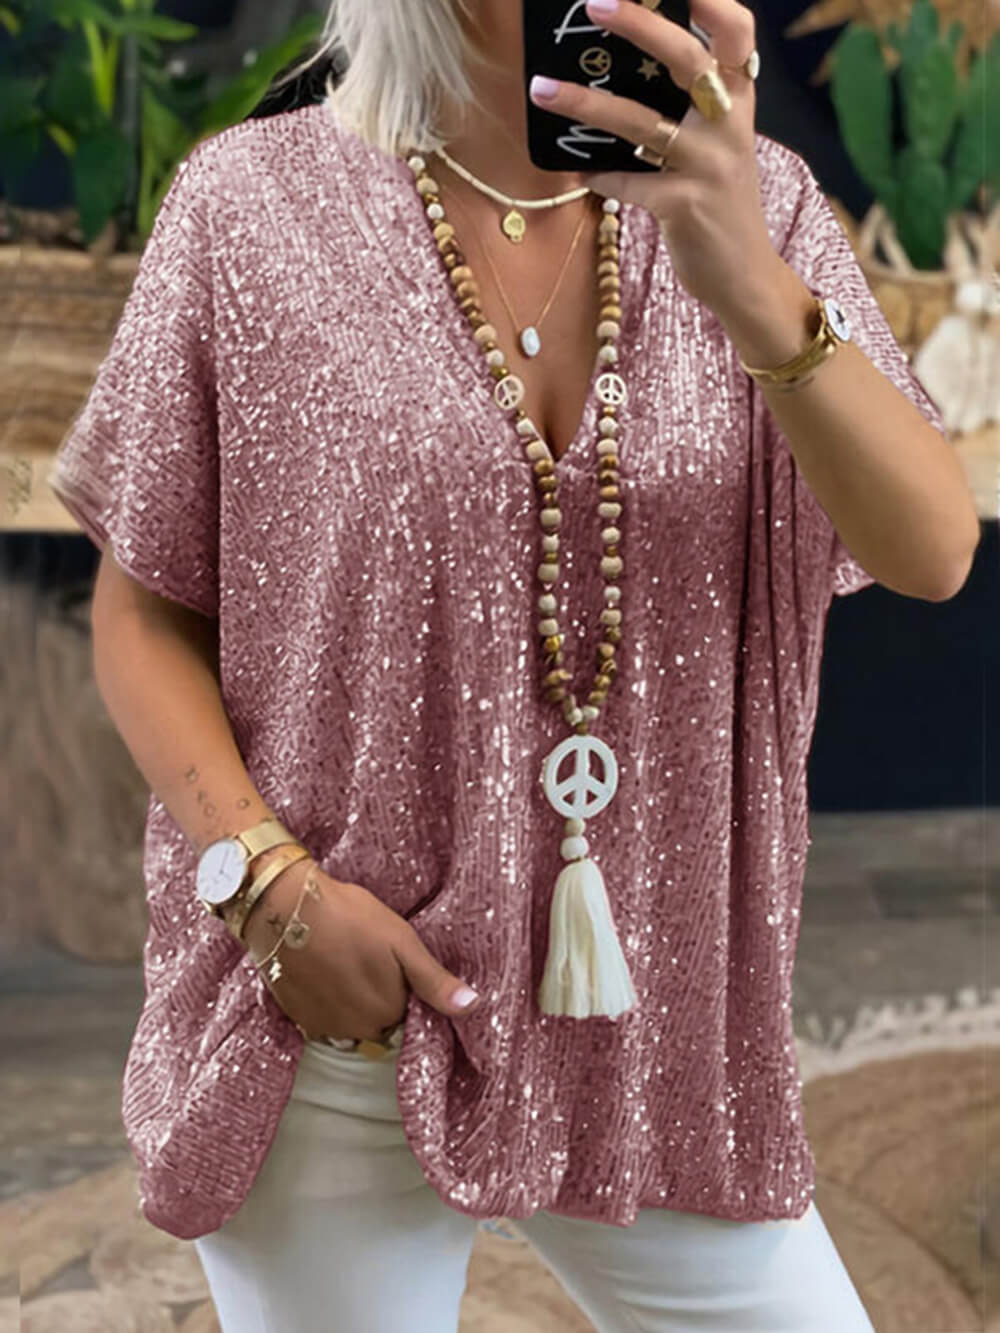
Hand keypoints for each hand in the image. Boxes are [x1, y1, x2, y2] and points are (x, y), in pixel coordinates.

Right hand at [240, 859, 481, 1042]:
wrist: (286, 909)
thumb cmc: (351, 917)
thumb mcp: (402, 941)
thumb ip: (434, 981)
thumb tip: (472, 1007)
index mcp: (389, 1012)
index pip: (408, 1013)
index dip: (404, 987)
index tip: (394, 964)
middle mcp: (359, 1031)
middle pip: (381, 1021)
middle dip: (380, 997)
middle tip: (369, 958)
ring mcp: (326, 1028)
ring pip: (353, 1022)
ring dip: (354, 1002)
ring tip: (345, 961)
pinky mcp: (299, 1019)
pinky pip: (325, 1020)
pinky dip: (328, 1001)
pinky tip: (324, 971)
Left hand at [528, 0, 780, 321]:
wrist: (744, 275)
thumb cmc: (720, 201)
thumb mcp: (720, 144)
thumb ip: (690, 105)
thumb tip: (626, 66)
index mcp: (740, 101)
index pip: (736, 35)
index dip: (715, 1)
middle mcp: (730, 127)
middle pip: (690, 61)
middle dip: (641, 27)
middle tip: (594, 4)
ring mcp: (709, 167)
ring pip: (641, 124)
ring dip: (586, 104)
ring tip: (541, 88)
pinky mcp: (684, 208)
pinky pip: (629, 184)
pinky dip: (599, 177)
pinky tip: (575, 173)